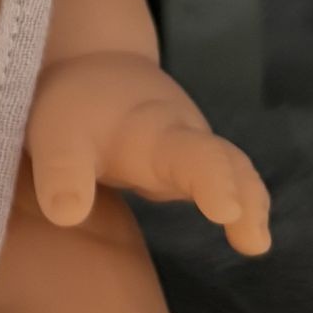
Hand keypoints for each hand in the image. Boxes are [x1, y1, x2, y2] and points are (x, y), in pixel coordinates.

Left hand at [24, 54, 270, 253]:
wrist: (95, 70)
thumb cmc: (77, 107)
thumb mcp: (57, 134)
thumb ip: (63, 170)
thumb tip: (67, 215)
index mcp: (156, 131)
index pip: (191, 155)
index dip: (211, 182)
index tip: (227, 210)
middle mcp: (185, 140)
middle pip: (226, 162)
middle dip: (240, 192)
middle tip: (254, 238)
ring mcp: (191, 152)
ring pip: (233, 171)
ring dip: (250, 203)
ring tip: (255, 242)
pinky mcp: (187, 168)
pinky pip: (223, 183)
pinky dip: (241, 207)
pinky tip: (248, 238)